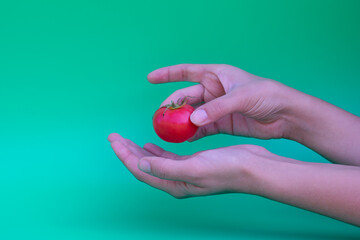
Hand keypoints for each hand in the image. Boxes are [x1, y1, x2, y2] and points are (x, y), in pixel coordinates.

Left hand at [107, 133, 289, 197]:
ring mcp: (185, 172)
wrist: (254, 167)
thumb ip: (166, 168)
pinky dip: (156, 151)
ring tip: (128, 140)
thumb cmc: (228, 168)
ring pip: (154, 162)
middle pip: (144, 166)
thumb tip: (140, 165)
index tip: (114, 139)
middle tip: (115, 136)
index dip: (125, 155)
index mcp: (175, 184)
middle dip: (128, 151)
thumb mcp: (195, 168)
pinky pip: (168, 158)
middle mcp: (177, 180)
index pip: (141, 170)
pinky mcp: (193, 163)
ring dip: (140, 151)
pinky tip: (151, 144)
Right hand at [148, 64, 300, 140]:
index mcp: (216, 75)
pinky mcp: (221, 123)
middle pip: (186, 97)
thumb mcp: (241, 97)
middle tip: (160, 118)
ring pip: (192, 114)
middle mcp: (214, 90)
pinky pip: (202, 128)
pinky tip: (184, 139)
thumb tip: (194, 120)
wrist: (286, 114)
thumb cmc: (267, 95)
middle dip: (172, 106)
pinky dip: (192, 133)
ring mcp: (216, 108)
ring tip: (167, 131)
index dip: (167, 74)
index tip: (150, 78)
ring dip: (181, 122)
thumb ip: (216, 109)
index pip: (186, 72)